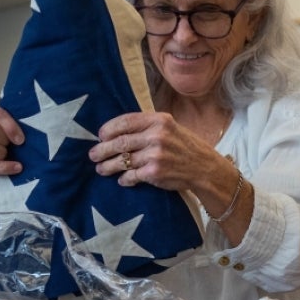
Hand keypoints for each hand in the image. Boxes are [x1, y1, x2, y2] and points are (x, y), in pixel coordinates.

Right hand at [0, 105, 24, 188]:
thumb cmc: (4, 139)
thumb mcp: (8, 126)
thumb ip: (14, 122)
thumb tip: (31, 125)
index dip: (10, 126)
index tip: (21, 139)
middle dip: (4, 139)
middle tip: (11, 146)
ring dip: (1, 153)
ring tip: (8, 156)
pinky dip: (4, 167)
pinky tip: (16, 168)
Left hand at [90, 111, 221, 191]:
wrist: (205, 169)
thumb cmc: (186, 147)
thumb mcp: (171, 128)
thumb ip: (148, 126)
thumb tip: (118, 131)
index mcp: (159, 120)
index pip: (125, 121)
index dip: (108, 129)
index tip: (100, 136)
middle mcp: (156, 136)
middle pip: (119, 142)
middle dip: (102, 150)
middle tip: (93, 155)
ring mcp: (155, 155)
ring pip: (122, 161)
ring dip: (108, 166)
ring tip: (101, 169)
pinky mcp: (155, 173)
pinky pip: (131, 176)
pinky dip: (124, 179)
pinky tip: (122, 180)